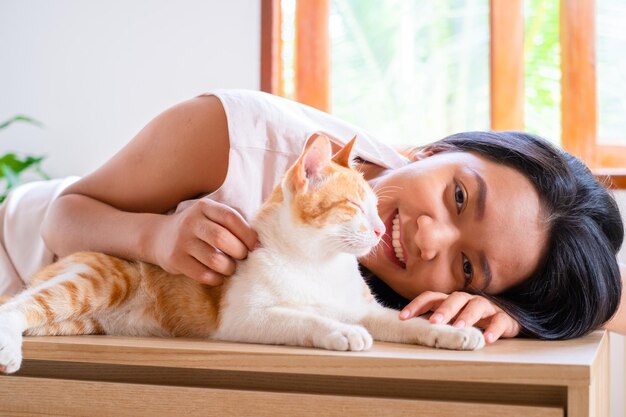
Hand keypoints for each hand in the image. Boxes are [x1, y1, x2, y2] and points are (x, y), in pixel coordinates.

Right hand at [152, 198, 257, 284]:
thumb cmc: (200, 229)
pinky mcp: (175, 259)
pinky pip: (202, 274)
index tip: (256, 245)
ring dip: (229, 267)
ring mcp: (181, 241)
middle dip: (239, 251)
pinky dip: (216, 278)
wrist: (160, 237)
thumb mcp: (212, 217)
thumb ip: (234, 223)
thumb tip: (261, 242)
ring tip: (231, 268)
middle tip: (243, 257)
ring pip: (213, 259)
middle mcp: (191, 221)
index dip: (247, 233)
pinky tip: (219, 276)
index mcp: (204, 207)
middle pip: (221, 237)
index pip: (230, 217)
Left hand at [399, 291, 520, 343]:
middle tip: (433, 322)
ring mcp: (485, 307)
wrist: (503, 321)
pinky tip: (487, 339)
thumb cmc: (470, 321)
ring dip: (467, 316)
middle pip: (454, 299)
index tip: (402, 317)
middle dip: (443, 310)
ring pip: (476, 306)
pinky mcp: (502, 318)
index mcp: (450, 300)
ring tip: (459, 327)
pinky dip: (494, 329)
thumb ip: (433, 323)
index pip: (431, 298)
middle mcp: (466, 300)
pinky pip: (499, 321)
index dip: (417, 305)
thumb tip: (406, 331)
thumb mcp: (450, 321)